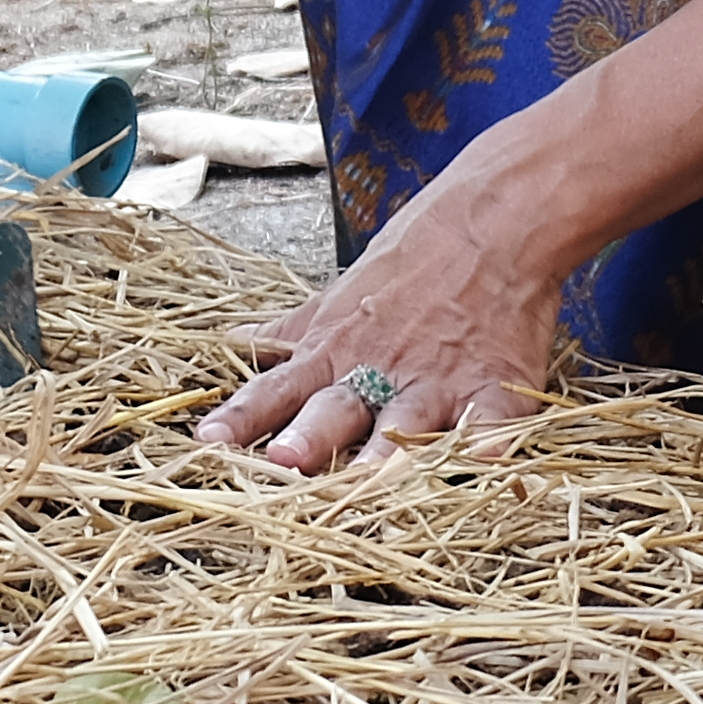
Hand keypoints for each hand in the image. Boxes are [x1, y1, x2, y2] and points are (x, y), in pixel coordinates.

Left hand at [198, 164, 568, 470]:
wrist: (493, 221)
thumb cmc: (411, 260)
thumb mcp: (338, 298)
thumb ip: (288, 332)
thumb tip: (231, 342)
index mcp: (335, 352)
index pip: (276, 389)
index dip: (242, 416)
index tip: (209, 440)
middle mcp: (379, 372)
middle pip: (336, 410)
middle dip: (310, 437)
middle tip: (283, 460)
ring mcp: (437, 380)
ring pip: (407, 424)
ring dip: (387, 454)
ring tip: (370, 482)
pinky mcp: (494, 385)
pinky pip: (492, 419)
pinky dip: (490, 440)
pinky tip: (488, 459)